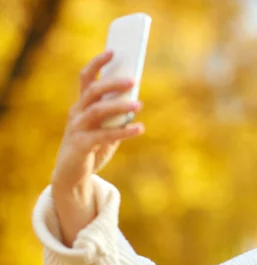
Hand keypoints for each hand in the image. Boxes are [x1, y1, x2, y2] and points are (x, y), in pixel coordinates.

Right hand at [51, 50, 143, 193]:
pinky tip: (139, 128)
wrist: (72, 176)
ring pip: (97, 111)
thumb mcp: (105, 129)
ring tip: (139, 105)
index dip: (97, 62)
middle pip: (93, 91)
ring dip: (119, 106)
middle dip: (112, 83)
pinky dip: (123, 131)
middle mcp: (77, 113)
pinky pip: (103, 136)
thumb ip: (116, 116)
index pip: (86, 77)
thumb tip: (136, 103)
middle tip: (133, 80)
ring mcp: (77, 129)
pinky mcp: (81, 146)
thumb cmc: (92, 148)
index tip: (113, 51)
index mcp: (82, 105)